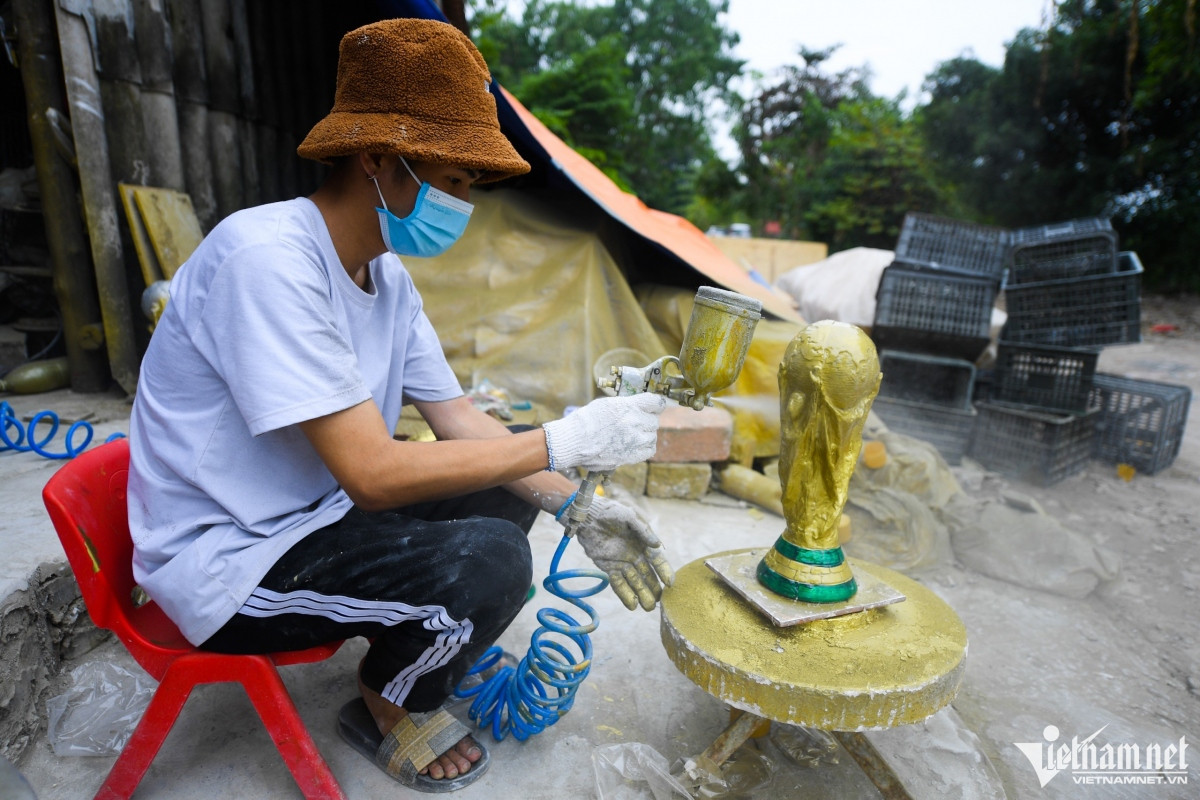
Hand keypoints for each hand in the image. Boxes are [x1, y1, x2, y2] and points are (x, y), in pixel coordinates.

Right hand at [542, 393, 665, 472]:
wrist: (574, 441)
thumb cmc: (586, 420)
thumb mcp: (607, 404)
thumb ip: (627, 405)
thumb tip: (640, 406)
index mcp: (628, 406)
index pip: (656, 402)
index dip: (656, 404)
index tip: (655, 406)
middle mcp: (634, 422)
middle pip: (654, 420)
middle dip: (646, 420)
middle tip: (634, 422)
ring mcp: (634, 440)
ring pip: (652, 435)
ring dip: (645, 434)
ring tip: (631, 434)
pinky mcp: (632, 455)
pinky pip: (650, 449)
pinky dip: (645, 446)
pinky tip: (636, 444)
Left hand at [569, 495, 674, 610]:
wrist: (588, 515)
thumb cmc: (611, 512)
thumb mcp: (629, 517)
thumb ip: (643, 531)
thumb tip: (657, 545)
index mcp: (643, 543)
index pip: (657, 560)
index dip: (664, 571)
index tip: (671, 583)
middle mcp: (635, 555)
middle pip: (647, 575)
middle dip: (654, 588)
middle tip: (660, 602)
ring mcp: (622, 562)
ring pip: (634, 582)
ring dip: (641, 594)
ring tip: (648, 607)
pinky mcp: (608, 567)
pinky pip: (618, 583)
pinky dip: (625, 594)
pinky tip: (632, 605)